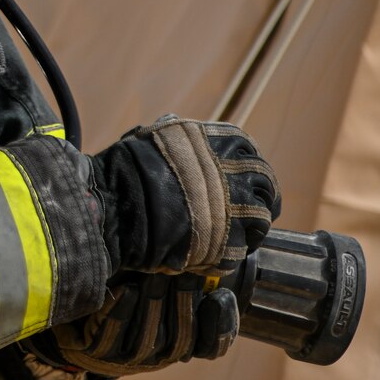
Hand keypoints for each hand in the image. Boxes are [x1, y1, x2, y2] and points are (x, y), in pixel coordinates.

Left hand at [29, 273, 238, 376]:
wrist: (79, 315)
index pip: (213, 344)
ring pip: (151, 338)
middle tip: (183, 270)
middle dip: (184, 300)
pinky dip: (121, 311)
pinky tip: (125, 288)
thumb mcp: (160, 278)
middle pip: (182, 337)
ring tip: (154, 272)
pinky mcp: (99, 353)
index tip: (219, 295)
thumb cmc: (128, 288)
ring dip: (154, 303)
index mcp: (183, 340)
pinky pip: (112, 336)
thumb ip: (187, 268)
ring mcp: (130, 357)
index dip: (221, 324)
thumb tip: (218, 239)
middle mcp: (161, 353)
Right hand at [89, 116, 279, 274]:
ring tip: (232, 233)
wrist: (113, 205)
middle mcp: (233, 172)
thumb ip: (178, 139)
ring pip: (262, 218)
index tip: (242, 179)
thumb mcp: (154, 137)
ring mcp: (235, 207)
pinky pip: (242, 247)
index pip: (249, 152)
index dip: (246, 167)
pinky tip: (214, 250)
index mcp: (218, 142)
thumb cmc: (127, 170)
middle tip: (247, 209)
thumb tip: (177, 128)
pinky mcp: (229, 242)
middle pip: (265, 184)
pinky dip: (231, 250)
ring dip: (251, 226)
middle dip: (261, 197)